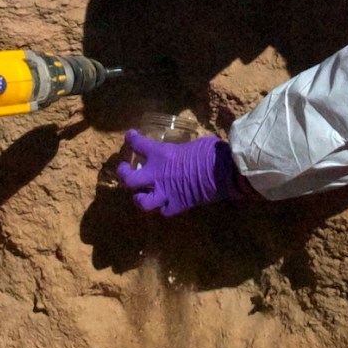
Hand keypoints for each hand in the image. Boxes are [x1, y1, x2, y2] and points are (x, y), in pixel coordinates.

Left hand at [116, 132, 239, 216]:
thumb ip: (182, 148)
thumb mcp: (193, 143)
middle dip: (123, 174)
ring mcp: (166, 192)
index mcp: (162, 154)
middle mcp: (158, 174)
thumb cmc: (211, 152)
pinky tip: (165, 204)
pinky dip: (163, 208)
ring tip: (140, 195)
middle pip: (130, 179)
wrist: (224, 172)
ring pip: (142, 201)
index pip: (139, 144)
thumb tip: (186, 151)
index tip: (129, 137)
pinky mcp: (178, 205)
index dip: (131, 139)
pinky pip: (165, 211)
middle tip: (124, 170)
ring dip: (140, 198)